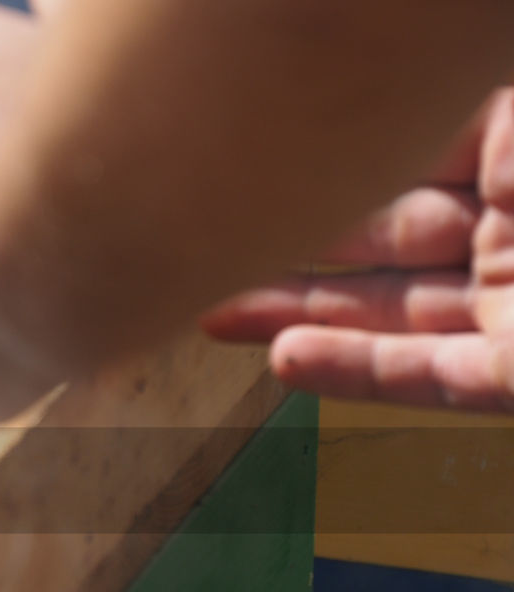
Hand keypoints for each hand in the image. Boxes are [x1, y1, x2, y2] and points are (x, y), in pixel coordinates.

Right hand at [203, 89, 513, 412]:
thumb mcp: (512, 118)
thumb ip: (444, 114)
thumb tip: (368, 108)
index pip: (406, 164)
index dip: (330, 176)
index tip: (255, 176)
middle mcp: (512, 230)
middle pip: (383, 243)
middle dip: (292, 248)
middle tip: (214, 251)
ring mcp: (513, 308)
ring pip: (391, 312)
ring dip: (298, 316)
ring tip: (213, 315)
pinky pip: (429, 378)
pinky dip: (354, 374)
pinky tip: (284, 358)